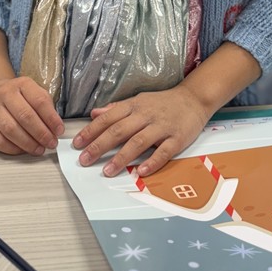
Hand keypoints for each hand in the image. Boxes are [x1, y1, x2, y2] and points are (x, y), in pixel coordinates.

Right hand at [0, 76, 63, 155]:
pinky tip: (23, 150)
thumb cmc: (18, 96)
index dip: (51, 118)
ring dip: (28, 143)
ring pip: (10, 129)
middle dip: (41, 133)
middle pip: (25, 116)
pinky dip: (13, 149)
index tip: (59, 131)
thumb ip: (45, 108)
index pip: (39, 101)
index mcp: (22, 84)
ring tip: (39, 149)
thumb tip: (55, 129)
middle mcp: (5, 94)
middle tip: (51, 143)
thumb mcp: (33, 92)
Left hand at [72, 86, 209, 177]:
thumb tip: (94, 114)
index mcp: (134, 106)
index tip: (77, 144)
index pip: (108, 118)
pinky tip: (140, 171)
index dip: (91, 131)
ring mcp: (161, 127)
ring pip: (138, 142)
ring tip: (107, 170)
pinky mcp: (177, 138)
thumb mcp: (138, 101)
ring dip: (121, 157)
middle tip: (85, 159)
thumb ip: (116, 109)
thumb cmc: (163, 103)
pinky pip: (163, 151)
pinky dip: (152, 161)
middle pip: (119, 130)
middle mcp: (145, 115)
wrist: (194, 99)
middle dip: (99, 146)